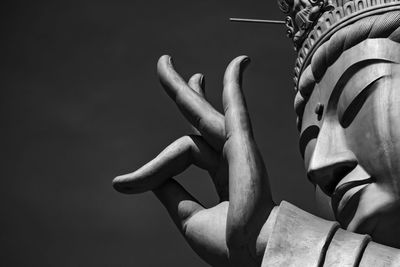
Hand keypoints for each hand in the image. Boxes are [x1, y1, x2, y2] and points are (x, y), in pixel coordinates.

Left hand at [113, 55, 274, 265]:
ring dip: (183, 86)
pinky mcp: (241, 141)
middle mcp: (229, 155)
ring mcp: (235, 146)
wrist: (254, 253)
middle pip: (197, 116)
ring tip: (164, 61)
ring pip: (202, 110)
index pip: (180, 155)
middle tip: (165, 64)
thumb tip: (144, 181)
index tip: (121, 183)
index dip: (147, 170)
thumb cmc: (228, 244)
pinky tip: (239, 62)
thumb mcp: (187, 217)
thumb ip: (170, 194)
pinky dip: (235, 83)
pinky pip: (235, 106)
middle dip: (182, 91)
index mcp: (222, 173)